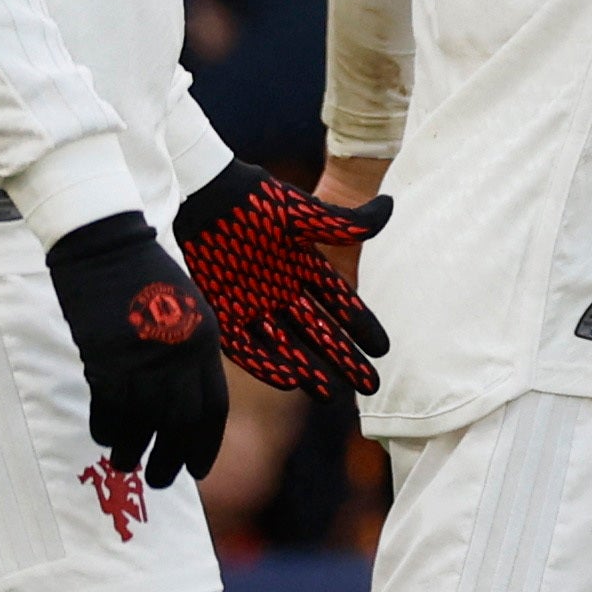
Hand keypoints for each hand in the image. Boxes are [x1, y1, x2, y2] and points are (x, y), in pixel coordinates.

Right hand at [45, 212, 227, 486]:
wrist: (108, 248)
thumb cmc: (150, 278)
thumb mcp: (190, 313)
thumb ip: (191, 356)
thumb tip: (186, 405)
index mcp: (206, 342)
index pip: (212, 408)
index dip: (205, 445)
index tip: (198, 470)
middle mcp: (178, 355)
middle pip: (179, 424)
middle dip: (172, 458)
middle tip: (163, 482)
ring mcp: (140, 358)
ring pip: (141, 422)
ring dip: (134, 450)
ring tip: (127, 465)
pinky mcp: (104, 358)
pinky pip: (108, 407)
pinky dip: (107, 428)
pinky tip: (106, 438)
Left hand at [174, 160, 394, 397]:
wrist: (203, 196)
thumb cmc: (255, 201)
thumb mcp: (304, 213)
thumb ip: (345, 222)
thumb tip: (389, 208)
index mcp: (304, 266)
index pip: (340, 302)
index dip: (362, 326)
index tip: (382, 349)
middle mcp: (282, 290)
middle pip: (320, 331)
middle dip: (344, 358)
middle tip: (368, 385)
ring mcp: (253, 304)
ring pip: (288, 345)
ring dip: (310, 369)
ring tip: (331, 394)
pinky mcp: (223, 313)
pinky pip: (249, 346)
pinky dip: (268, 363)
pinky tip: (290, 380)